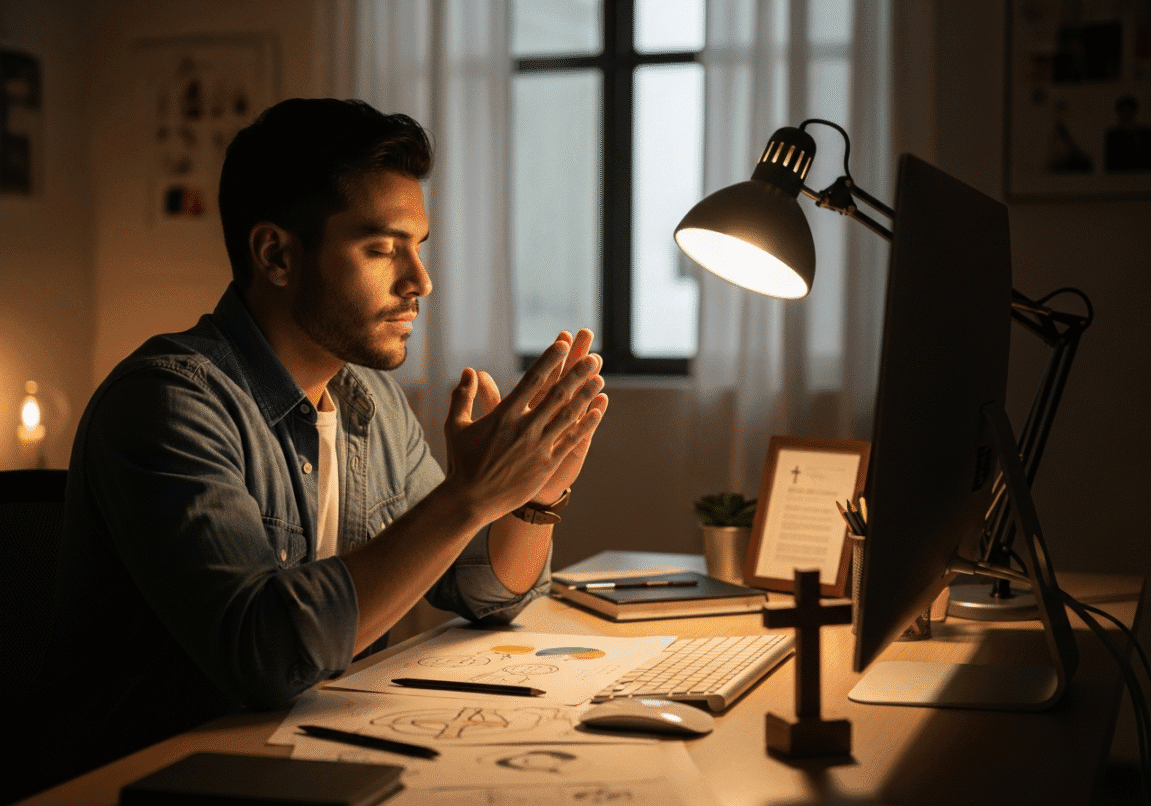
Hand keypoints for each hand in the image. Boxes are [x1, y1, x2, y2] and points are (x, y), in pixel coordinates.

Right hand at [444, 331, 606, 523]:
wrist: (470, 501)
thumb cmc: (462, 462)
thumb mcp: (456, 426)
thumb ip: (463, 396)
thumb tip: (469, 371)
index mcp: (504, 415)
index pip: (532, 380)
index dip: (550, 360)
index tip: (564, 344)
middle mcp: (524, 428)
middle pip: (557, 395)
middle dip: (576, 374)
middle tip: (592, 357)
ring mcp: (538, 447)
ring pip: (568, 416)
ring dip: (586, 396)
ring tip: (600, 379)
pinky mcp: (546, 465)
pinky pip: (570, 441)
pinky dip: (585, 425)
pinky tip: (598, 412)